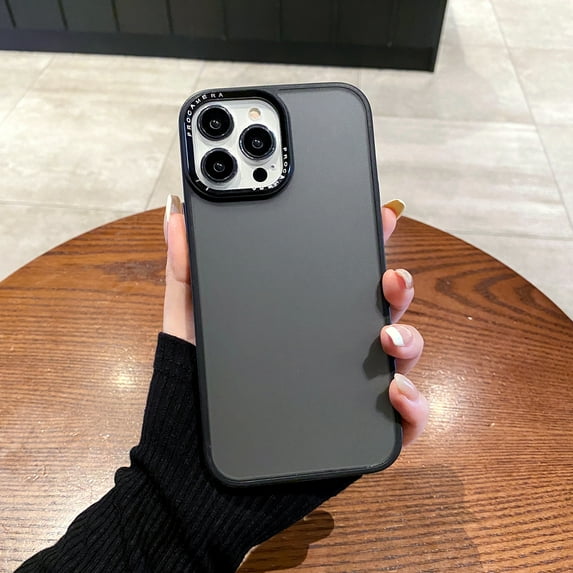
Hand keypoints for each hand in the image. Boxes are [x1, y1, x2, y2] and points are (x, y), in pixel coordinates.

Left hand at [163, 195, 427, 445]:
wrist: (194, 473)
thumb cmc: (191, 394)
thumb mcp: (188, 324)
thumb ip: (187, 271)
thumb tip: (178, 213)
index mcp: (300, 319)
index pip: (341, 275)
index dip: (366, 243)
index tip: (379, 217)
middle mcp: (331, 350)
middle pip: (381, 310)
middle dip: (397, 287)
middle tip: (390, 276)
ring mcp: (350, 391)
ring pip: (400, 357)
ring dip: (410, 338)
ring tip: (387, 335)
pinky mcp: (358, 435)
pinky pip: (404, 420)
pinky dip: (414, 404)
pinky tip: (395, 390)